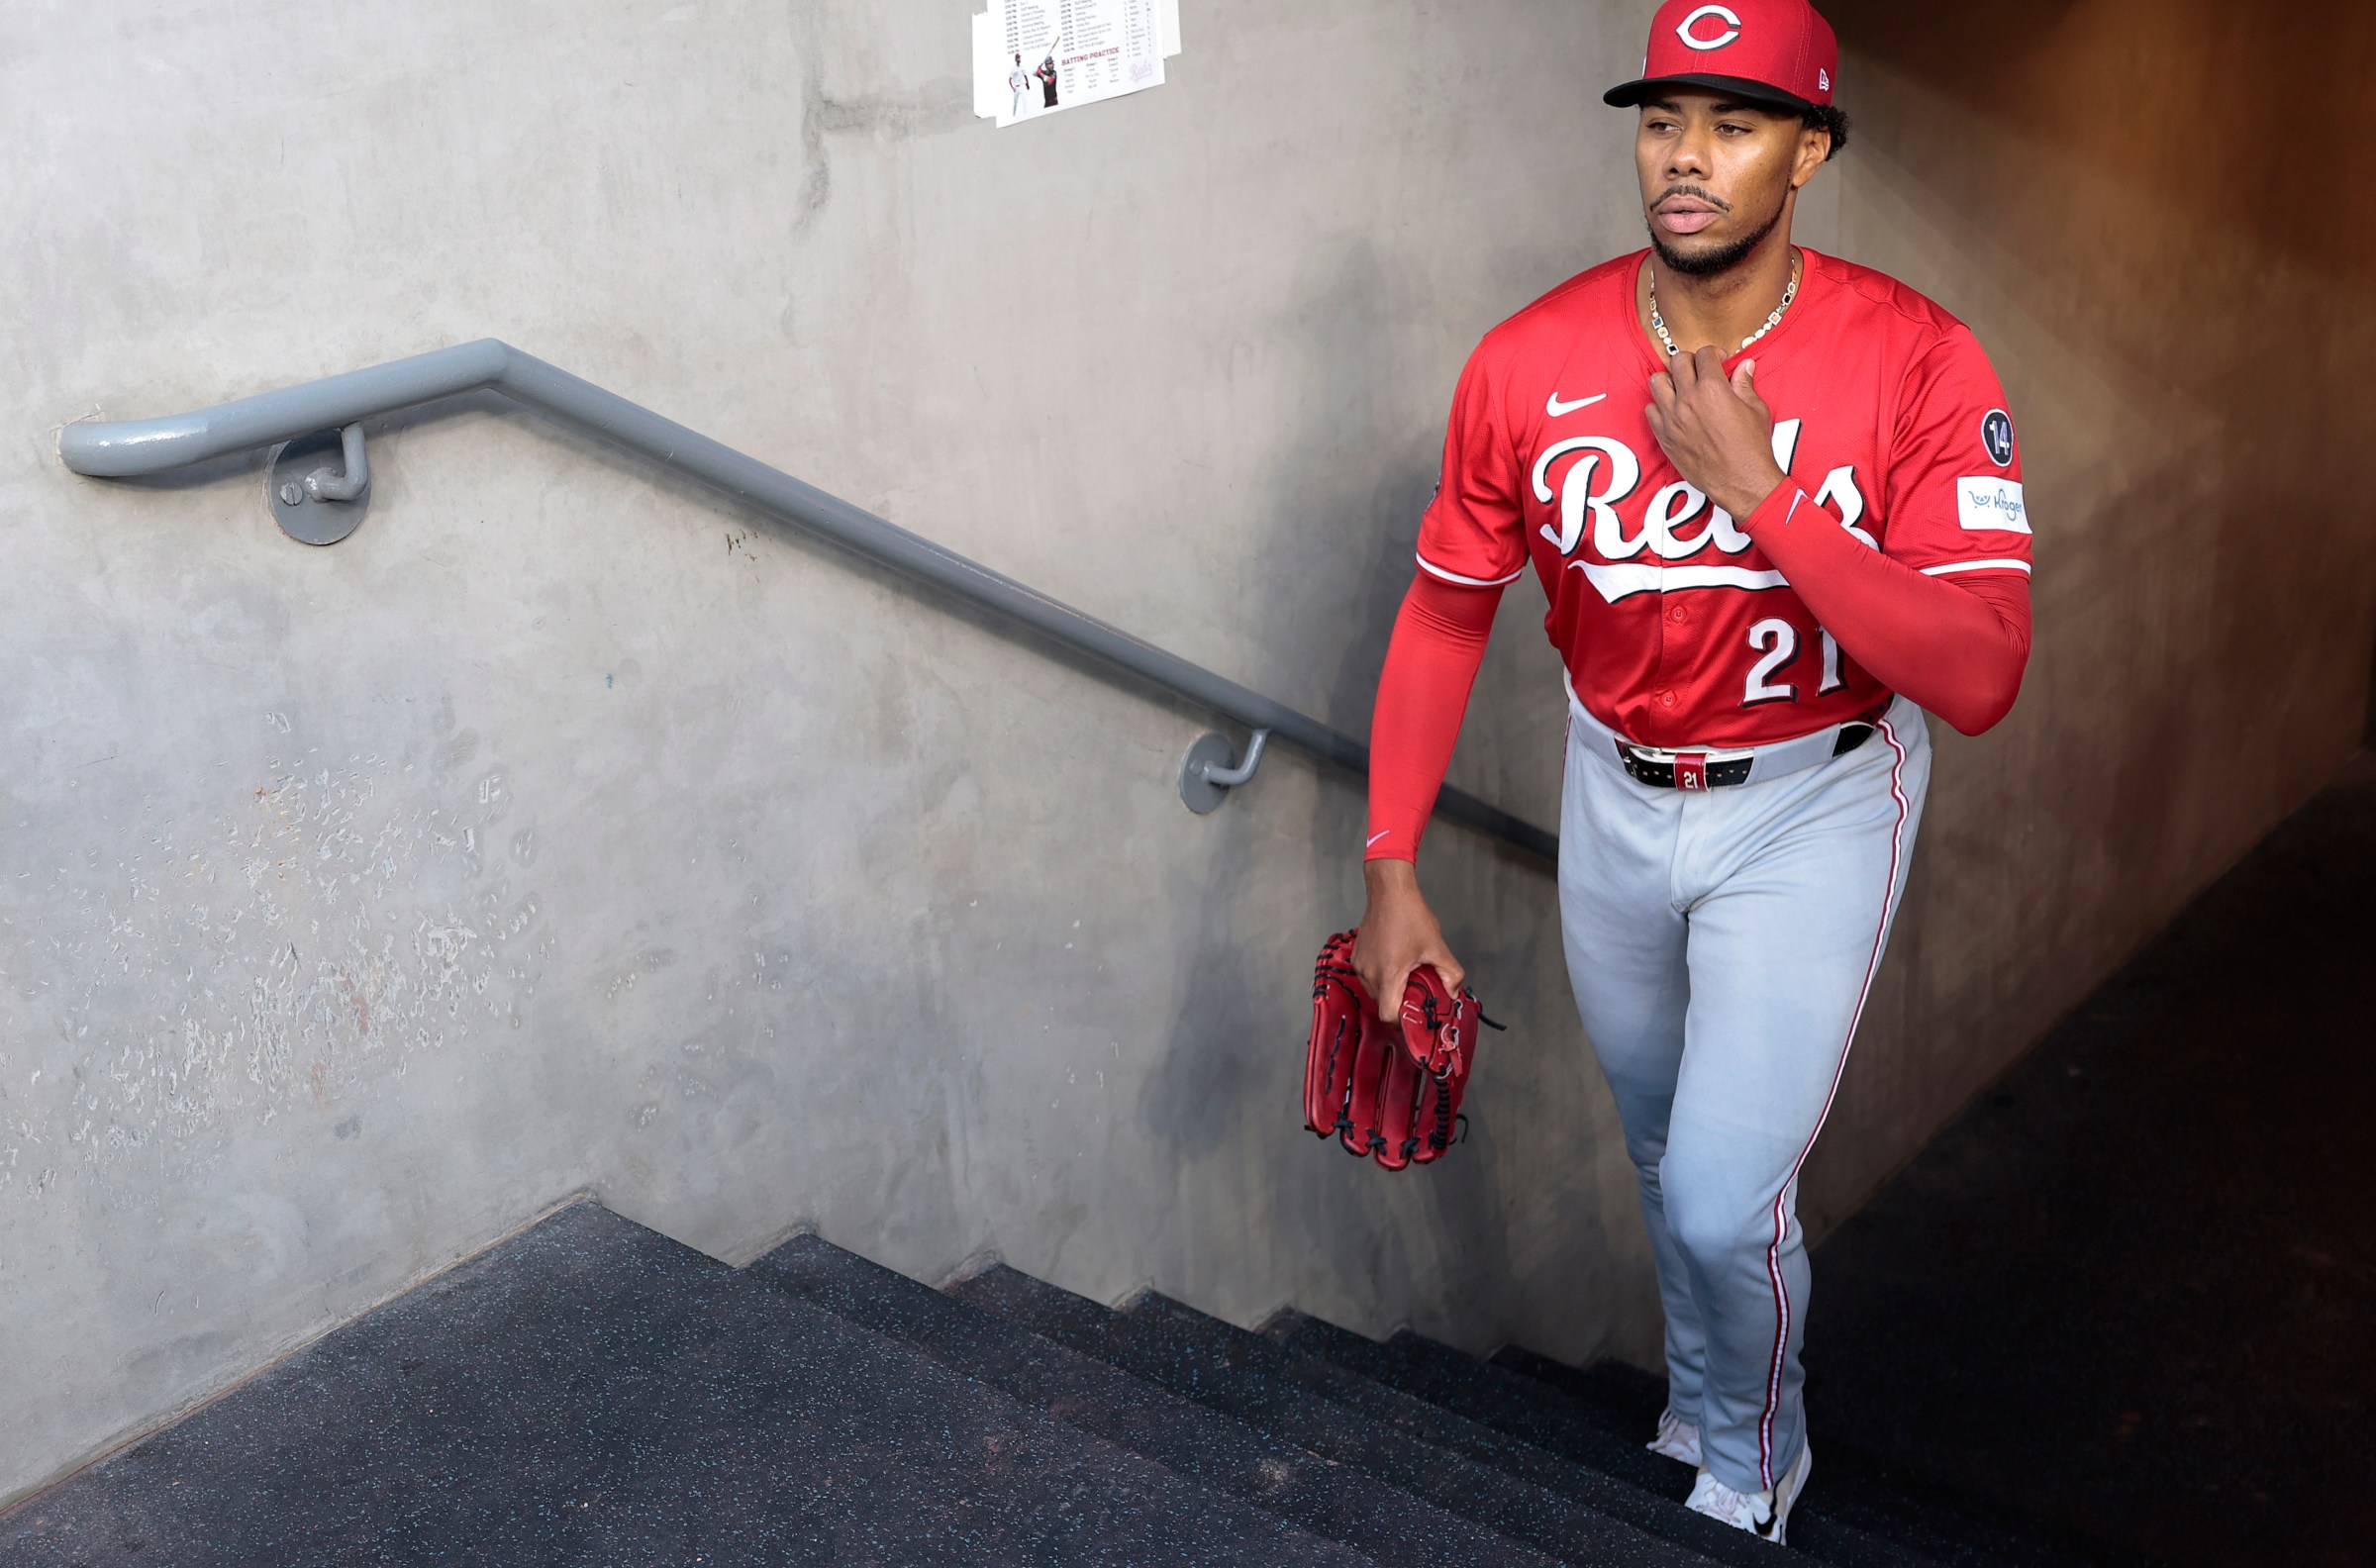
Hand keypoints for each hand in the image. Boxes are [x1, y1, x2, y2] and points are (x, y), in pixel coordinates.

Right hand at [1354, 860, 1464, 1022]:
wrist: (1389, 892)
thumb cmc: (1411, 916)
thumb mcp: (1437, 946)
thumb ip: (1451, 973)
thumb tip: (1453, 994)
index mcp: (1389, 974)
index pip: (1388, 1015)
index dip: (1402, 1022)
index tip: (1415, 1017)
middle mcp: (1370, 973)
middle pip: (1382, 1005)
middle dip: (1400, 1004)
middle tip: (1417, 993)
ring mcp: (1360, 965)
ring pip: (1375, 992)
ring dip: (1390, 990)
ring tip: (1406, 974)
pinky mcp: (1356, 957)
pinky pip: (1368, 978)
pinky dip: (1381, 978)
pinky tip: (1395, 963)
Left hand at [1644, 350, 1787, 521]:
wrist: (1739, 481)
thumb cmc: (1752, 447)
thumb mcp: (1756, 410)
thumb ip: (1745, 384)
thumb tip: (1744, 365)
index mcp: (1712, 388)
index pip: (1704, 354)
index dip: (1713, 355)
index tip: (1718, 362)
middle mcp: (1688, 399)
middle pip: (1677, 361)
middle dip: (1691, 361)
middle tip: (1700, 372)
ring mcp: (1672, 418)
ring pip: (1657, 381)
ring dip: (1670, 379)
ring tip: (1682, 388)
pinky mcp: (1664, 436)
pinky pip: (1649, 410)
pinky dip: (1659, 406)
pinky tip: (1674, 411)